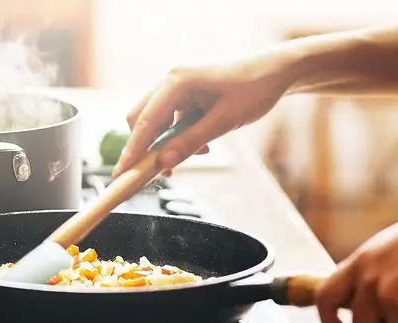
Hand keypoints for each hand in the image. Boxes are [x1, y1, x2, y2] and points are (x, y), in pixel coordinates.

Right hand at [112, 50, 296, 177]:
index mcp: (177, 82)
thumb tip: (163, 162)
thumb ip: (191, 142)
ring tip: (192, 158)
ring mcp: (177, 89)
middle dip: (147, 148)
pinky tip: (201, 146)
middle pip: (142, 120)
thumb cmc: (254, 89)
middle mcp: (171, 82)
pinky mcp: (186, 96)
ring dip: (167, 145)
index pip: (145, 121)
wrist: (275, 72)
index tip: (122, 173)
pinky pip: (171, 122)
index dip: (132, 150)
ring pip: (156, 123)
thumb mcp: (224, 121)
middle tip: (155, 174)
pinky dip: (179, 138)